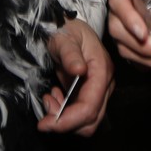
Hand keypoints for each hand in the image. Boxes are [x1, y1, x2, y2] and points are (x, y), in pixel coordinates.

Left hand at [37, 19, 113, 135]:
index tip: (45, 124)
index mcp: (102, 70)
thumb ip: (70, 54)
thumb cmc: (65, 30)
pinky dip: (66, 113)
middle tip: (45, 109)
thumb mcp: (64, 38)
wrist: (68, 26)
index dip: (68, 120)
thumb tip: (80, 70)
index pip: (89, 107)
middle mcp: (105, 84)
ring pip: (87, 121)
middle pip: (91, 120)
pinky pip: (81, 113)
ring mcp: (100, 90)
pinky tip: (55, 97)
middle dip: (65, 122)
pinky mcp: (91, 93)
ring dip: (65, 118)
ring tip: (49, 99)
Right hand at [106, 0, 150, 69]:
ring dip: (148, 60)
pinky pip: (131, 55)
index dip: (128, 19)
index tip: (144, 34)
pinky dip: (148, 63)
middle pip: (118, 31)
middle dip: (142, 47)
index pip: (118, 2)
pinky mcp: (127, 39)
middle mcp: (119, 7)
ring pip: (124, 47)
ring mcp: (121, 25)